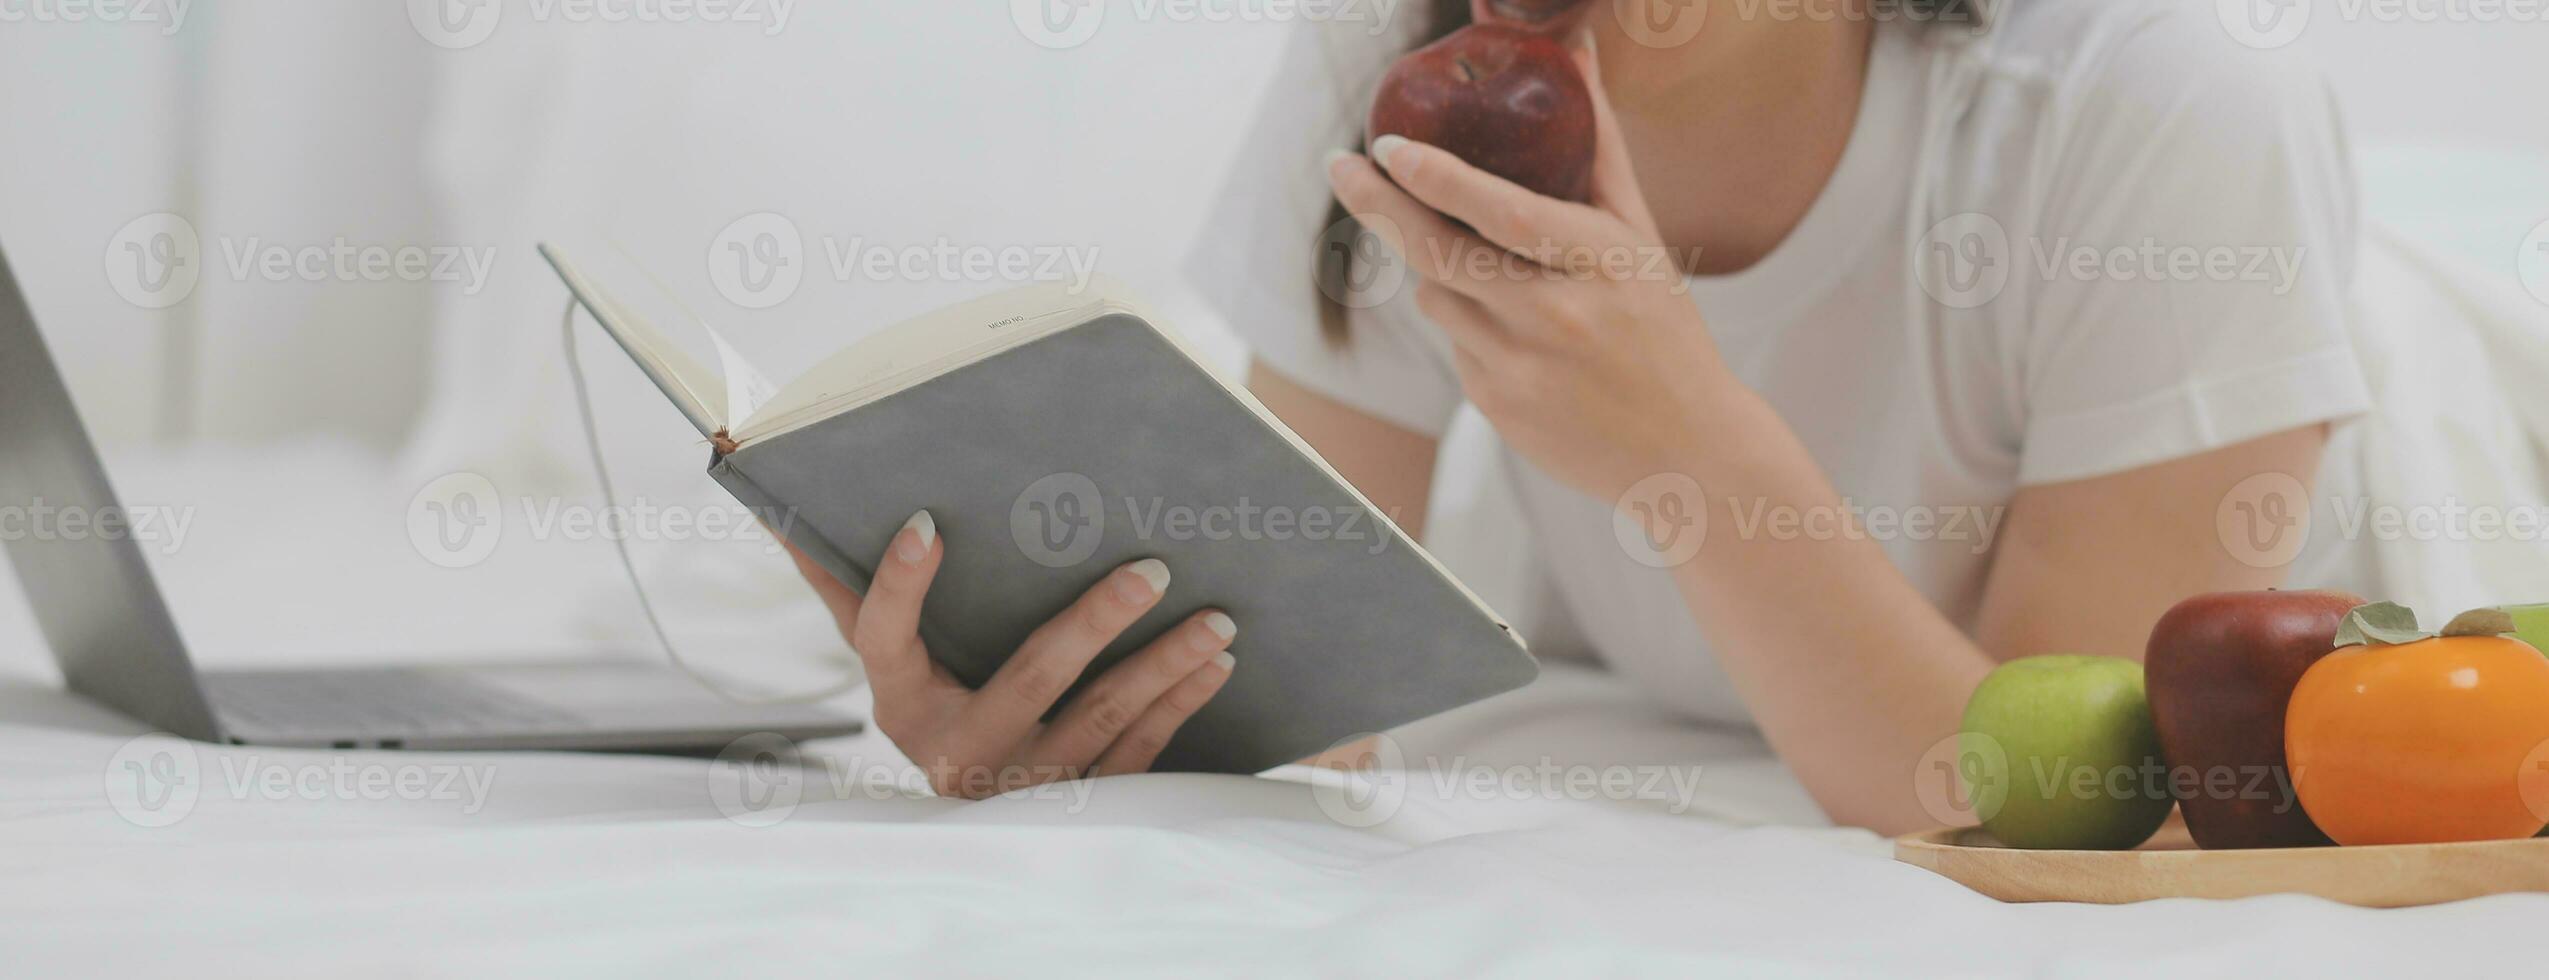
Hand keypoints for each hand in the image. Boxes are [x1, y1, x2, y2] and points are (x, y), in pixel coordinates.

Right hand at [786, 511, 1237, 797]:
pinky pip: (1135, 754)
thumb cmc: (934, 699)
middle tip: (1154, 569)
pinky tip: (1215, 665)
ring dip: (1163, 666)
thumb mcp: (890, 657)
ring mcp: (1022, 784)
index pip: (883, 637)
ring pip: (1100, 719)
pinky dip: (1179, 706)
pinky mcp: (1076, 803)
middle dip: (1097, 621)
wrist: (976, 814)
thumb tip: (781, 509)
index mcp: (902, 703)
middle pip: (1032, 677)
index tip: (924, 522)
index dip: (899, 583)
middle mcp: (958, 751)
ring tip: (1216, 618)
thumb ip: (844, 586)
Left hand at [1326, 39, 1738, 501]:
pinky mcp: (1495, 409)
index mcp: (1600, 266)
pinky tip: (1517, 335)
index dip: (1440, 179)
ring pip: (1437, 298)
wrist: (1686, 451)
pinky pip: (1453, 344)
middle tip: (1341, 166)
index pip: (1506, 215)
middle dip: (1380, 205)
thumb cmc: (1663, 330)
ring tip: (1490, 269)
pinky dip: (1467, 323)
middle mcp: (1555, 318)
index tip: (1389, 146)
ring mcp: (1520, 370)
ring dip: (1440, 270)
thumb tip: (1575, 51)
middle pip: (1441, 256)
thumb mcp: (1642, 238)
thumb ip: (1599, 148)